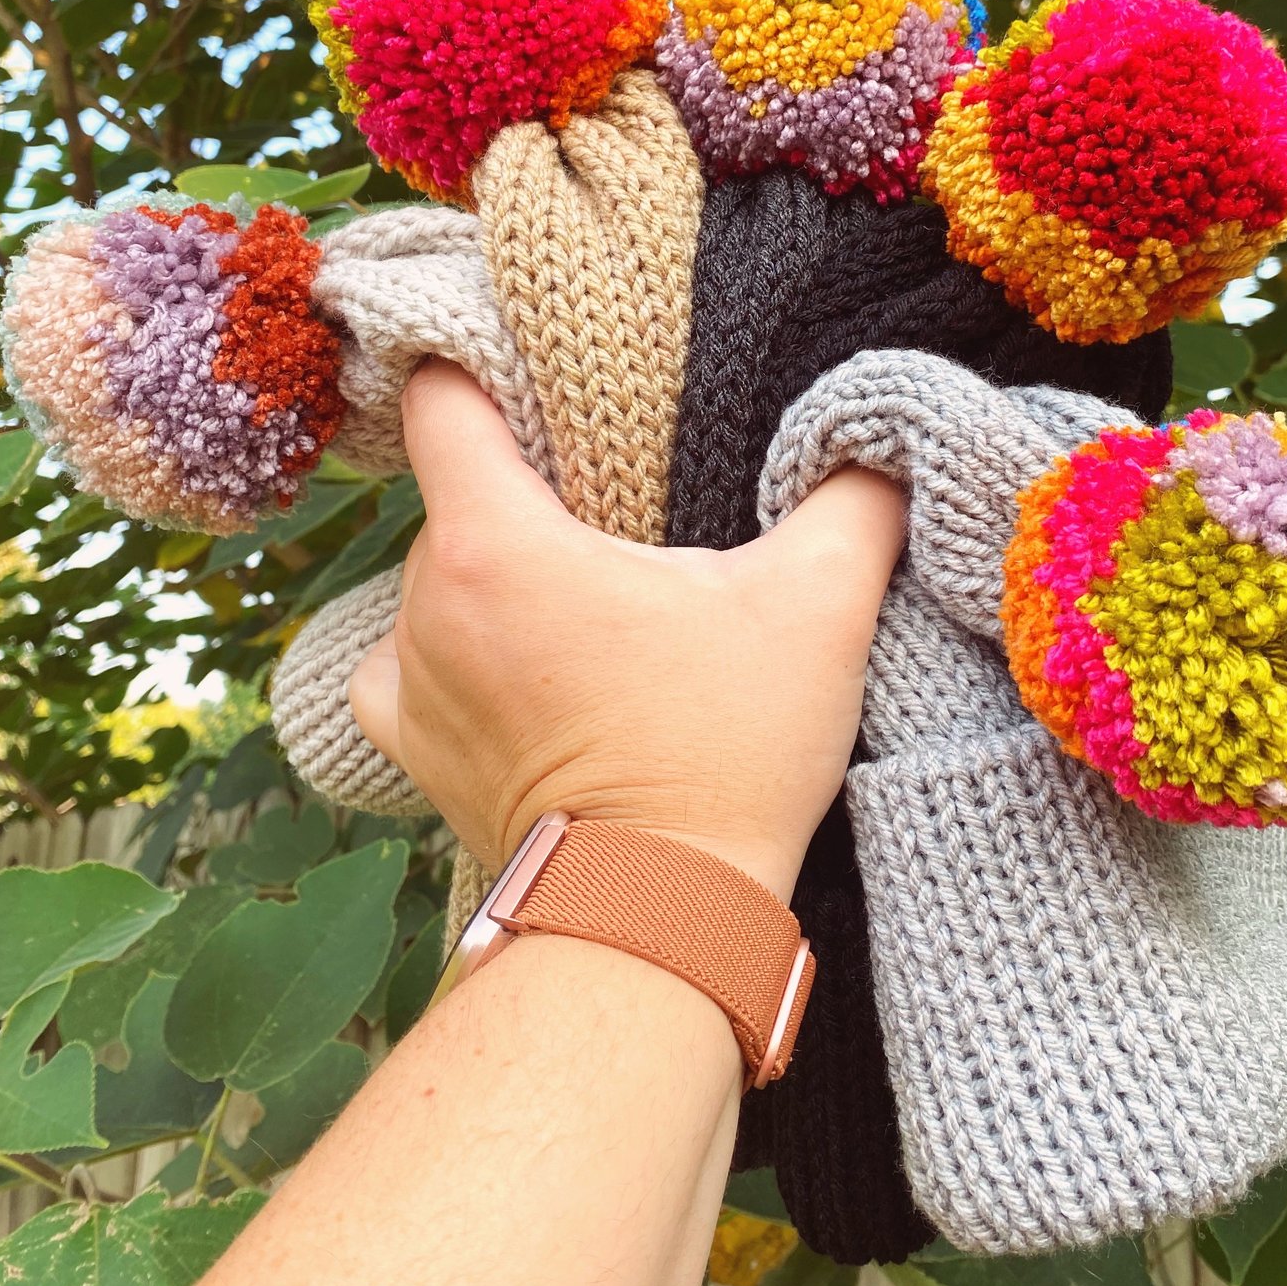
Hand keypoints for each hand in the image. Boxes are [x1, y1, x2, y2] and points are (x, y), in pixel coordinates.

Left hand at [349, 361, 905, 899]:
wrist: (654, 918)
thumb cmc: (722, 756)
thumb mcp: (816, 610)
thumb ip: (854, 501)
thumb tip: (880, 442)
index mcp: (498, 540)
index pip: (439, 398)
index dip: (477, 367)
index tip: (529, 372)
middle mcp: (428, 600)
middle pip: (459, 492)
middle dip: (530, 492)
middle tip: (615, 519)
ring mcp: (409, 679)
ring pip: (439, 574)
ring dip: (499, 575)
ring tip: (586, 607)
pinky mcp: (412, 744)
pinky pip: (406, 662)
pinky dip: (454, 651)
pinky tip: (517, 667)